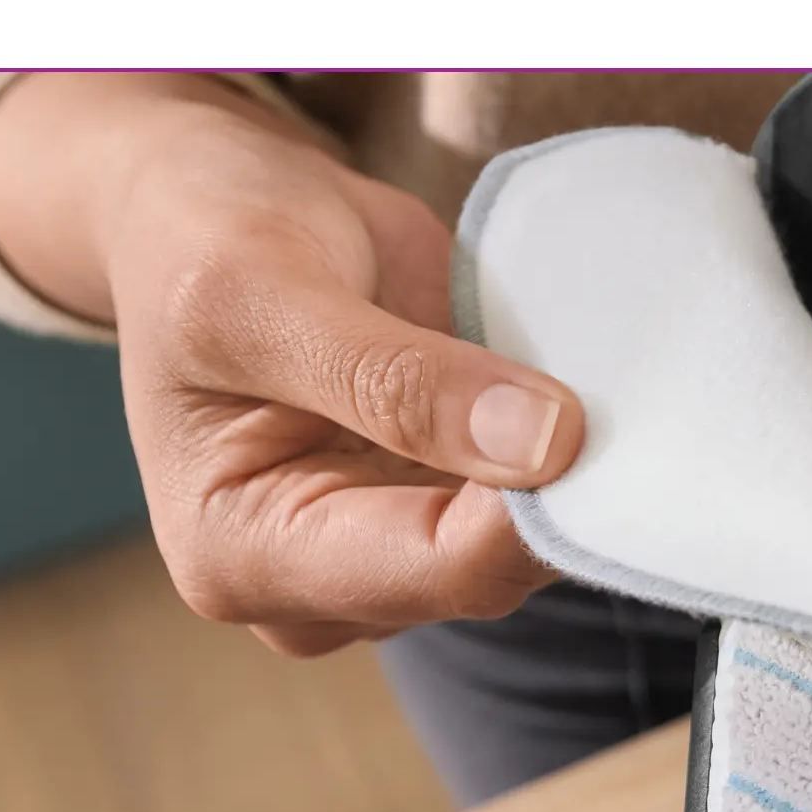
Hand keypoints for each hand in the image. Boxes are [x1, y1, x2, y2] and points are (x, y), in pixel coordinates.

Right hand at [0, 73, 583, 655]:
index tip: (587, 420)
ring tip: (570, 372)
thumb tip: (546, 444)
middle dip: (553, 494)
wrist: (204, 217)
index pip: (434, 568)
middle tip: (608, 391)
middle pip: (487, 576)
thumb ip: (395, 377)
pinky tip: (564, 392)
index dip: (528, 509)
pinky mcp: (433, 531)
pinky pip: (528, 517)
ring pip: (521, 555)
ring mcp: (382, 569)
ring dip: (565, 474)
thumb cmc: (203, 243)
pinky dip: (561, 461)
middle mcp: (315, 594)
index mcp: (240, 555)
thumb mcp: (265, 287)